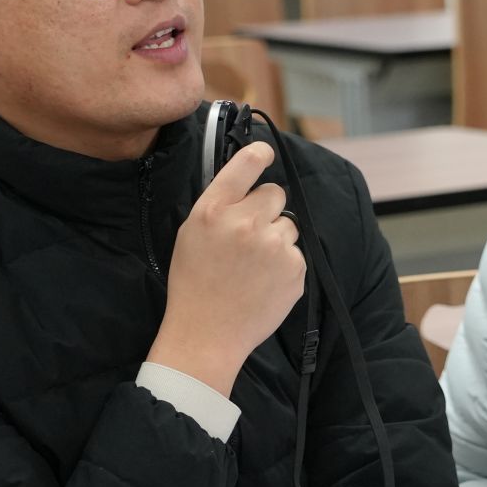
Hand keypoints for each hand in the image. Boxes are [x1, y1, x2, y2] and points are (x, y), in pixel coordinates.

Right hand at [148, 141, 305, 395]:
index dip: (260, 154)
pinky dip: (283, 265)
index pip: (247, 163)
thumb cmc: (194, 283)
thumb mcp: (191, 233)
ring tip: (253, 266)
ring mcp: (274, 246)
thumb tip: (247, 180)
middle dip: (266, 209)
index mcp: (214, 210)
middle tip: (249, 235)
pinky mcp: (294, 269)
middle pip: (276, 193)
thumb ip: (219, 204)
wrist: (208, 333)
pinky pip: (295, 253)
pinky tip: (262, 282)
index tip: (265, 153)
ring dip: (276, 238)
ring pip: (288, 225)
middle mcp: (246, 222)